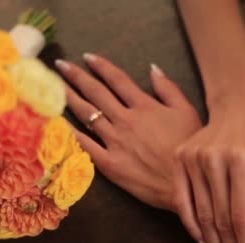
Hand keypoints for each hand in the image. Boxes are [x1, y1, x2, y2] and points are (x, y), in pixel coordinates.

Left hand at [54, 53, 201, 228]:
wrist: (185, 185)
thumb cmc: (189, 150)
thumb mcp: (187, 112)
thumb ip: (168, 88)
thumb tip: (152, 68)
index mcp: (144, 106)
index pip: (117, 79)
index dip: (101, 66)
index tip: (87, 57)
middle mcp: (125, 120)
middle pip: (96, 93)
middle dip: (76, 76)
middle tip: (61, 66)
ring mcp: (114, 142)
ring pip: (87, 115)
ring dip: (69, 99)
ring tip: (55, 88)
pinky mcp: (109, 164)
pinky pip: (86, 145)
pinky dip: (72, 133)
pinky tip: (60, 123)